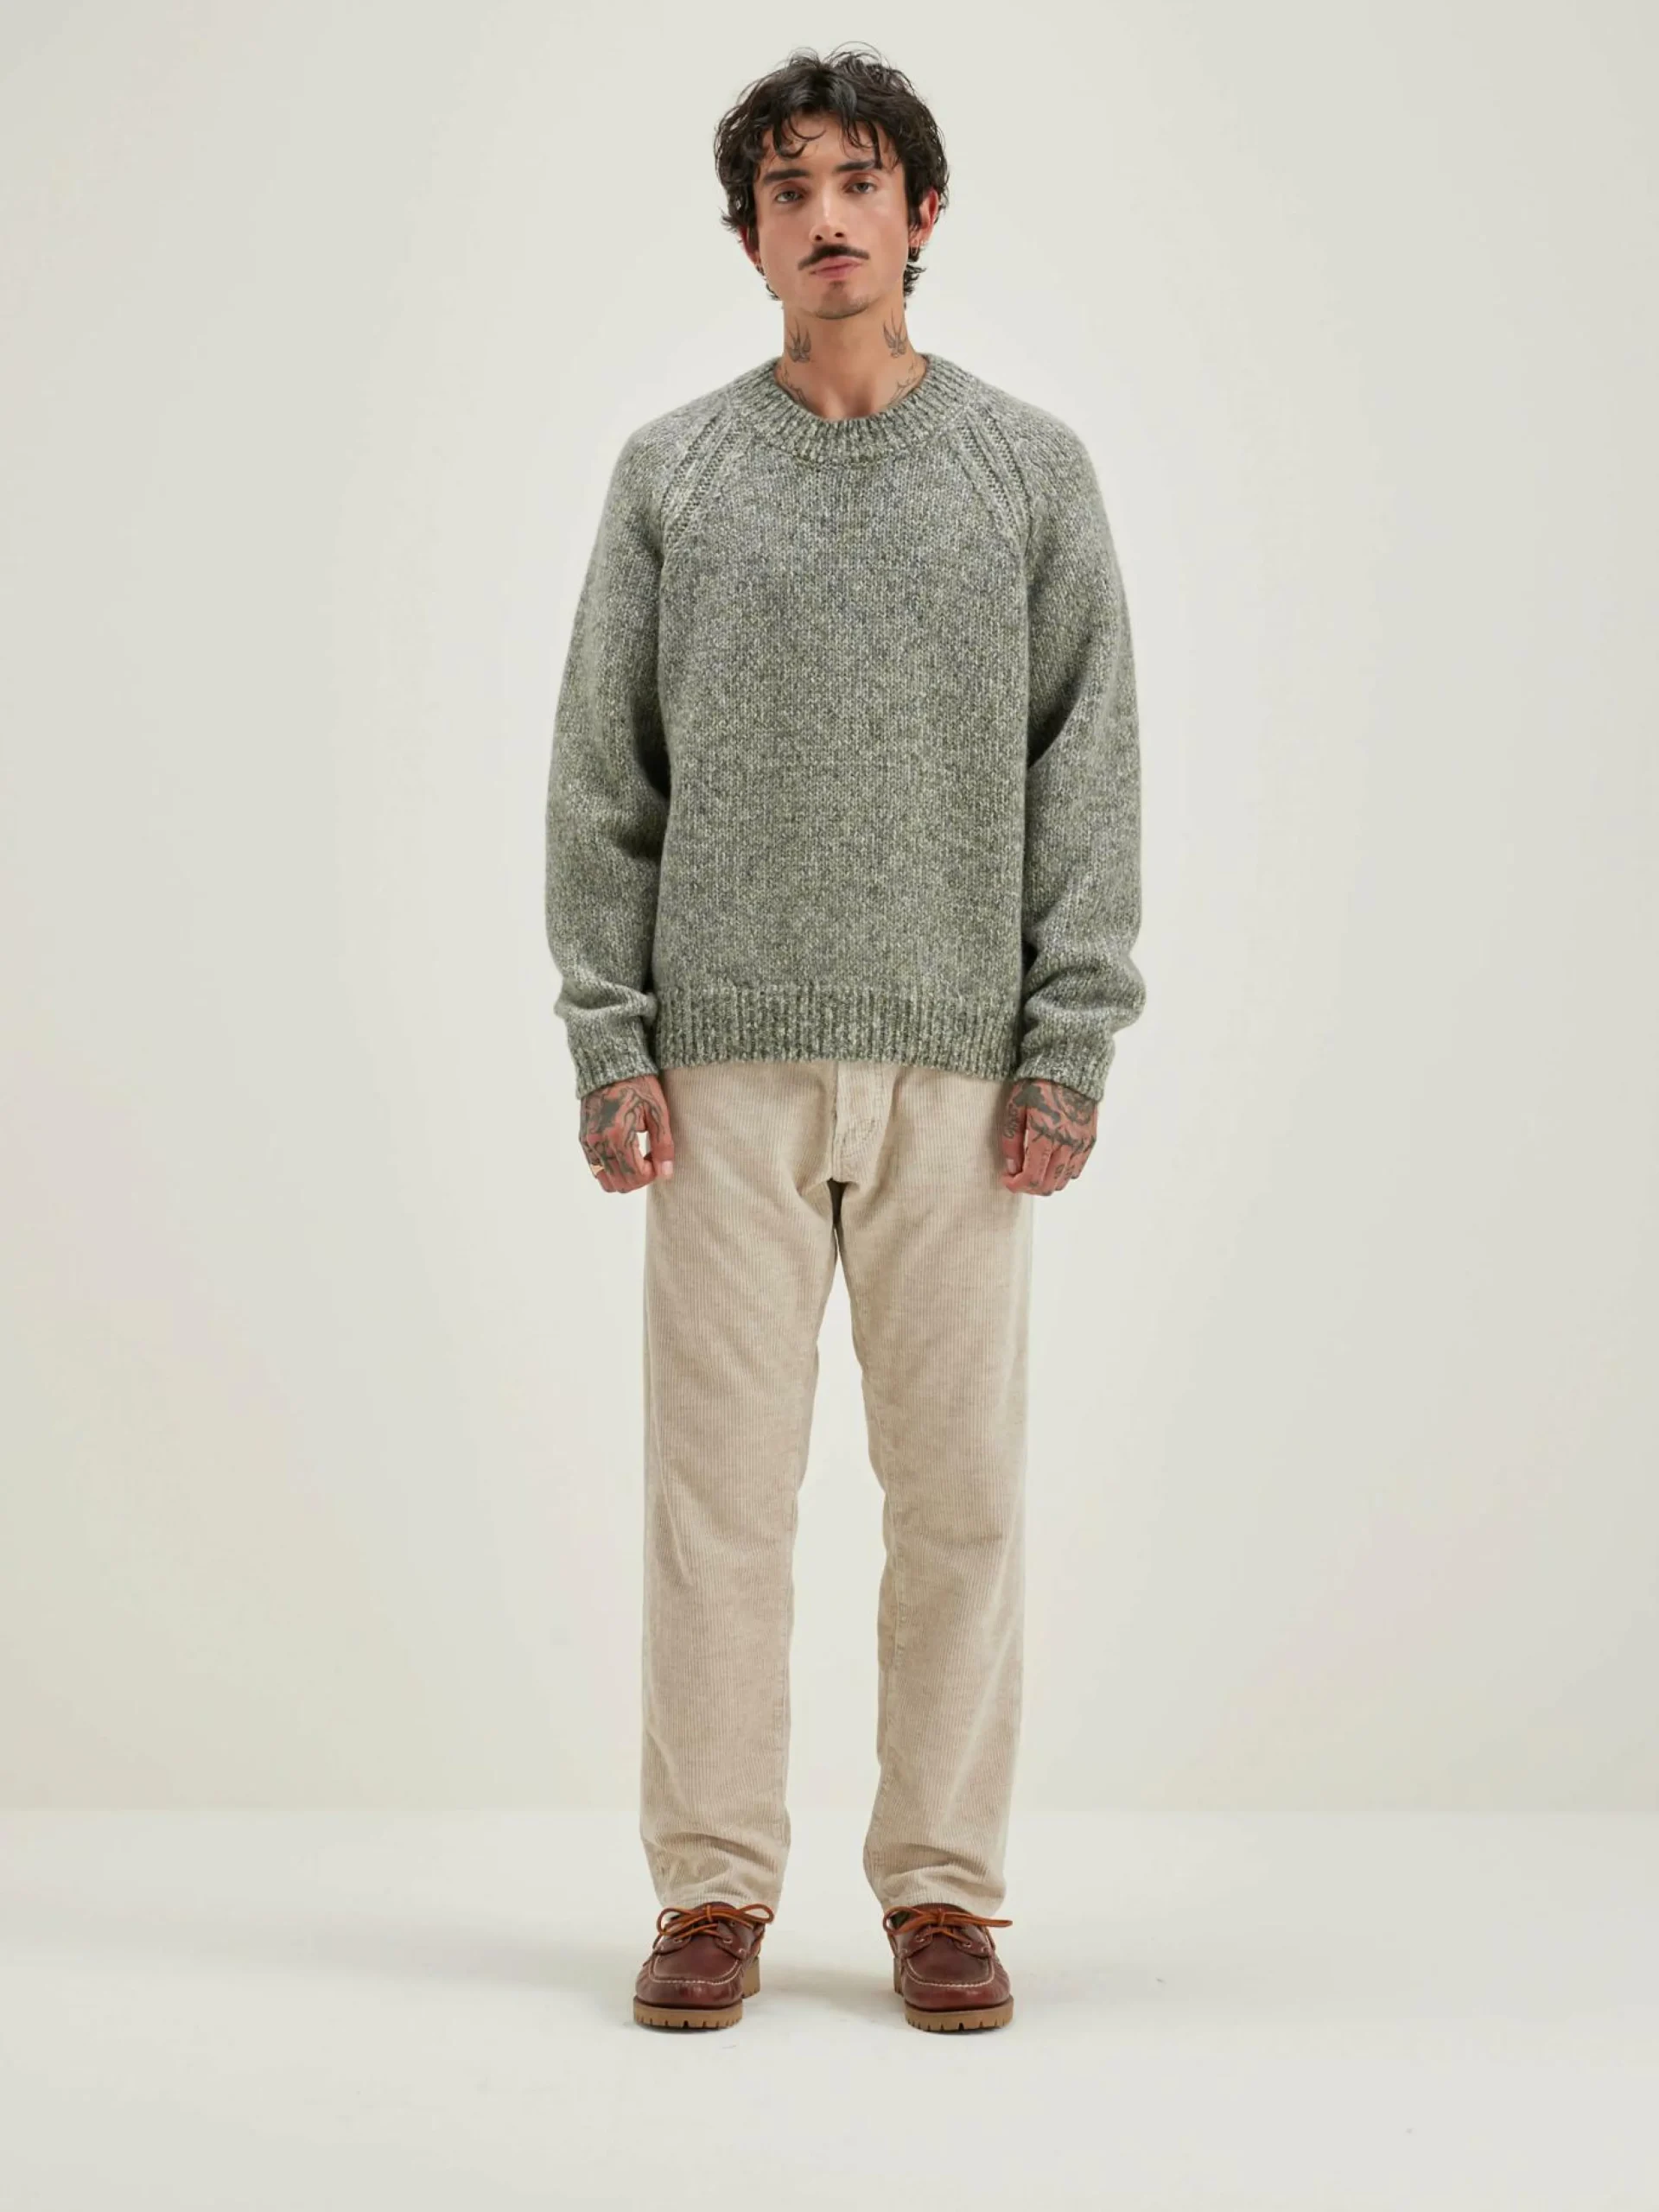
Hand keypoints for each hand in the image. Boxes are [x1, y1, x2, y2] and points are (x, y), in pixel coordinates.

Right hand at [579, 1073, 674, 1192]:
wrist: (610, 1065)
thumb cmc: (639, 1085)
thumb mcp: (658, 1112)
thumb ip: (664, 1145)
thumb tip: (666, 1174)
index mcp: (618, 1135)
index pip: (635, 1176)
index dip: (651, 1175)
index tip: (658, 1161)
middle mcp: (599, 1142)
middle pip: (620, 1184)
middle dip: (639, 1179)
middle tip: (650, 1161)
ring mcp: (588, 1142)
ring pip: (605, 1181)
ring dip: (624, 1178)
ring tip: (637, 1158)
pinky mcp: (583, 1139)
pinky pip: (596, 1169)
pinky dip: (611, 1170)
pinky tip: (625, 1152)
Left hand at [998, 1076, 1096, 1194]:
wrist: (1069, 1067)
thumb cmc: (1037, 1083)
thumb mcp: (1015, 1107)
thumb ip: (1011, 1140)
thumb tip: (1012, 1167)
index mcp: (1045, 1135)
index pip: (1032, 1177)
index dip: (1016, 1185)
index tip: (1006, 1180)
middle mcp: (1067, 1143)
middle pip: (1048, 1185)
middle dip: (1029, 1187)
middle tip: (1017, 1176)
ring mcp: (1081, 1144)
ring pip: (1063, 1180)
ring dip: (1045, 1181)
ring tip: (1033, 1168)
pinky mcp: (1090, 1140)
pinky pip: (1076, 1170)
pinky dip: (1061, 1173)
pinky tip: (1050, 1161)